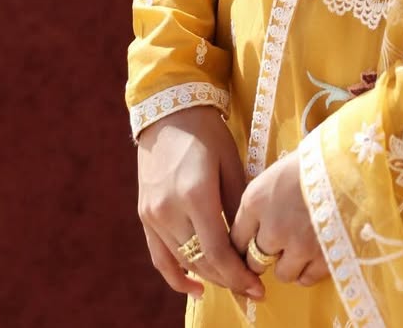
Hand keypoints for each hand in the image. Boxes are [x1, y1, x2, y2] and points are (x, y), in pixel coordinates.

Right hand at [136, 104, 264, 302]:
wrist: (169, 112)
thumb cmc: (208, 133)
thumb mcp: (230, 163)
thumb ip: (237, 205)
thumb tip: (250, 243)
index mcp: (195, 194)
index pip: (218, 251)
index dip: (238, 274)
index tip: (258, 287)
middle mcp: (169, 209)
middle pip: (200, 261)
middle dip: (228, 280)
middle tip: (252, 290)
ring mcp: (153, 215)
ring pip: (182, 261)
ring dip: (208, 277)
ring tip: (233, 285)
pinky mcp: (144, 216)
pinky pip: (159, 257)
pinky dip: (176, 276)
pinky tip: (195, 288)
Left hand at [230, 149, 327, 287]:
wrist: (355, 161)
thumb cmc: (315, 160)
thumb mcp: (278, 173)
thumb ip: (262, 203)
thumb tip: (255, 228)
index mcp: (255, 200)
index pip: (235, 239)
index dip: (244, 244)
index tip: (253, 244)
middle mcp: (271, 227)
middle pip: (254, 261)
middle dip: (266, 256)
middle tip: (281, 244)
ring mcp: (297, 245)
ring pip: (282, 273)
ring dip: (290, 264)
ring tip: (303, 245)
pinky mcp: (322, 256)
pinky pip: (307, 278)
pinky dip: (310, 270)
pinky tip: (318, 251)